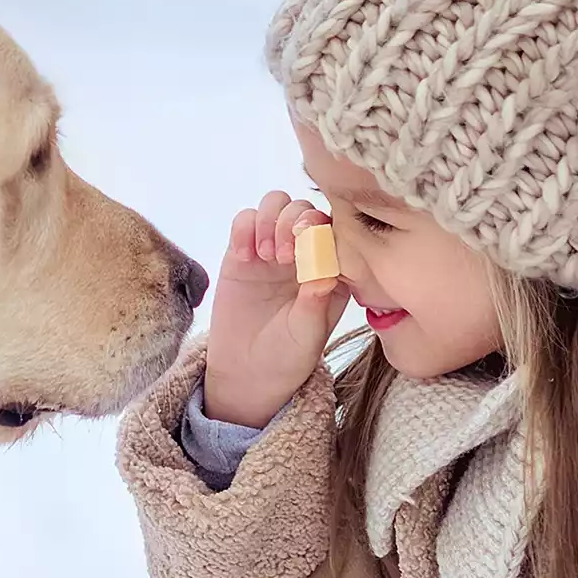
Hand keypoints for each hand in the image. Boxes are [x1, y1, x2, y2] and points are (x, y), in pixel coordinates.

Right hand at [202, 191, 351, 427]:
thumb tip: (325, 270)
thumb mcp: (308, 335)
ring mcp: (274, 248)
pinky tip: (244, 256)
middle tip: (283, 256)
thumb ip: (315, 302)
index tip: (308, 249)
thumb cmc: (288, 356)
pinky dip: (244, 228)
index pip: (335, 228)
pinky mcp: (243, 252)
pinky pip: (244, 220)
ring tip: (264, 255)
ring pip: (276, 204)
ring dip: (269, 220)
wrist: (249, 372)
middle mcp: (306, 252)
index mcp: (333, 268)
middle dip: (294, 221)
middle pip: (305, 208)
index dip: (322, 228)